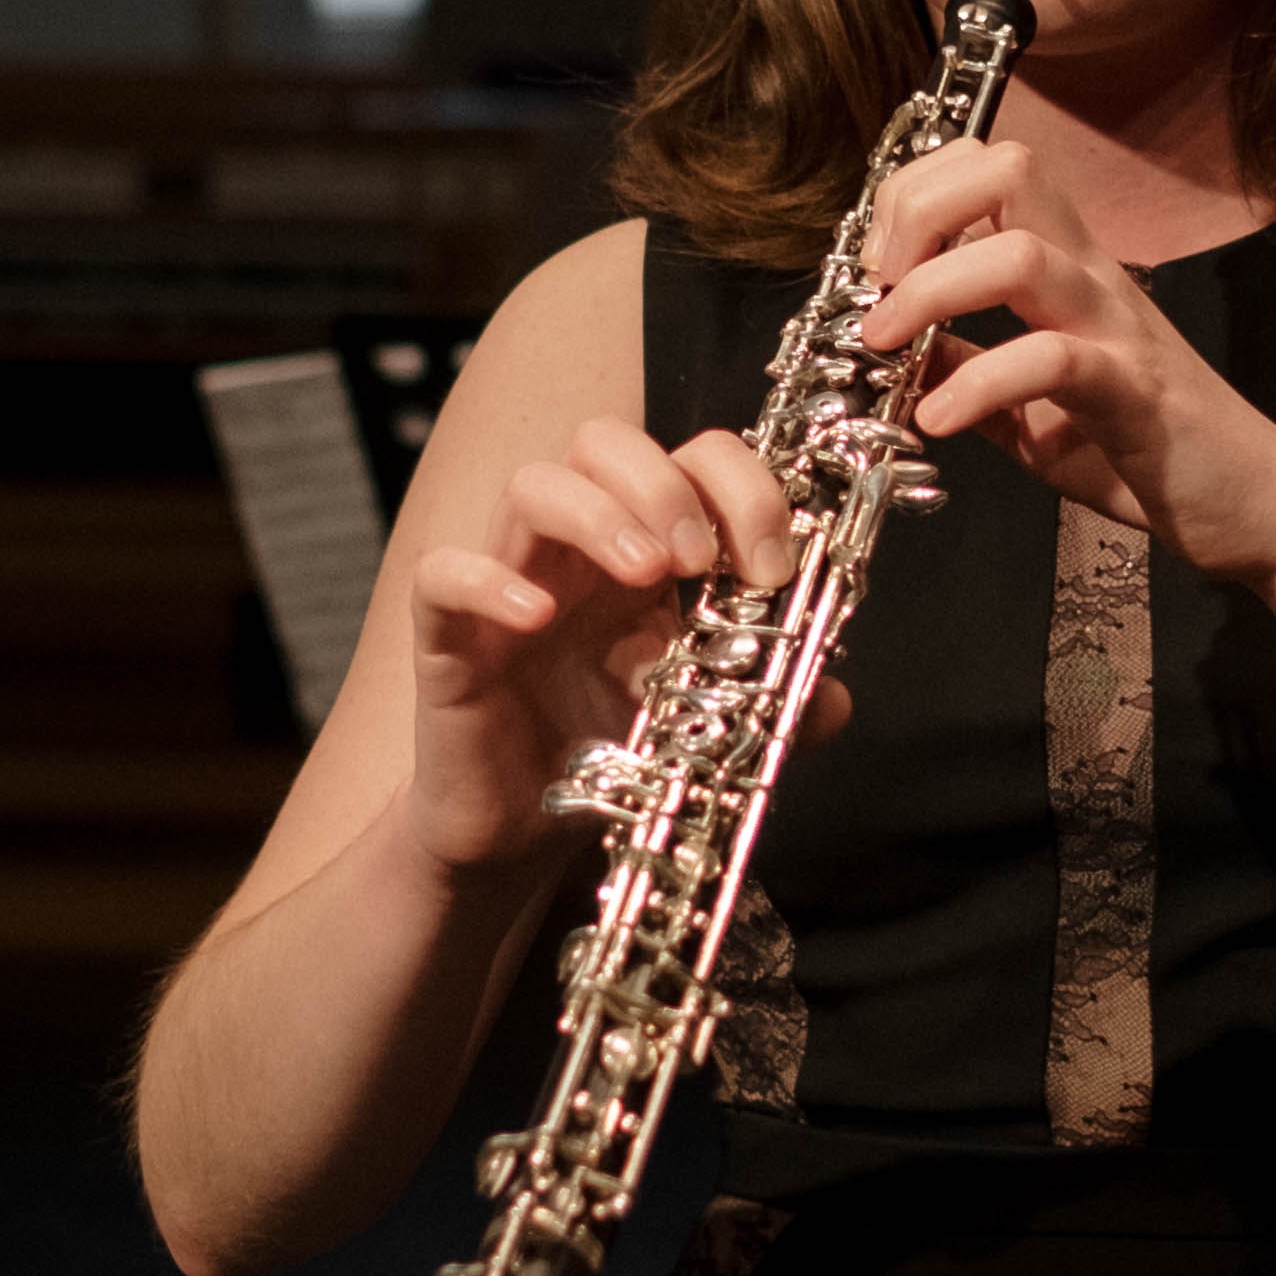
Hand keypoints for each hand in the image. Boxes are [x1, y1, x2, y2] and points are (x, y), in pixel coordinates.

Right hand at [400, 418, 804, 881]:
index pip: (690, 459)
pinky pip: (441, 574)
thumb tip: (833, 697)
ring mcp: (509, 583)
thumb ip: (771, 705)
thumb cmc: (609, 756)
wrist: (521, 834)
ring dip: (598, 513)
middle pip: (603, 440)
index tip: (774, 568)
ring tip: (645, 574)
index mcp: (647, 550)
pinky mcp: (448, 637)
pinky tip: (535, 618)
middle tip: (700, 561)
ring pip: (532, 485)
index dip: (740, 488)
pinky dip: (487, 580)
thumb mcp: (706, 725)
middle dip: (663, 483)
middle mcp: (577, 550)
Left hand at [850, 137, 1275, 591]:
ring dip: (932, 290)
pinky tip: (940, 421)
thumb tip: (894, 343)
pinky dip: (978, 386)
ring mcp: (1117, 326)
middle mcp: (1091, 276)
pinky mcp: (1135, 390)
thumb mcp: (1029, 407)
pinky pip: (1050, 359)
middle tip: (878, 287)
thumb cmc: (1146, 450)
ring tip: (888, 345)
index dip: (913, 194)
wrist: (1254, 507)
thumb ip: (967, 365)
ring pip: (1019, 252)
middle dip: (915, 211)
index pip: (988, 165)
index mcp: (1066, 268)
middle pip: (1005, 168)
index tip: (876, 267)